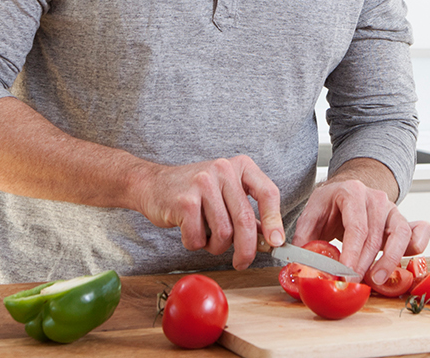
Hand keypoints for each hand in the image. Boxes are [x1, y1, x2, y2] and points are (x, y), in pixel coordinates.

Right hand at [135, 155, 283, 269]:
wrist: (152, 184)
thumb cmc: (194, 193)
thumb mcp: (226, 194)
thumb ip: (246, 214)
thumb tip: (270, 241)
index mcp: (241, 166)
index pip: (268, 193)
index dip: (275, 221)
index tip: (277, 243)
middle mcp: (223, 170)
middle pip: (245, 220)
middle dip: (246, 249)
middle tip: (242, 262)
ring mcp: (203, 183)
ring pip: (223, 234)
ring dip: (215, 246)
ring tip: (207, 237)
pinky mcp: (184, 201)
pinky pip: (199, 238)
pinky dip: (196, 243)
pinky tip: (190, 232)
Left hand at [292, 178, 429, 282]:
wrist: (348, 190)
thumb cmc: (330, 204)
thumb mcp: (311, 213)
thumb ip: (303, 237)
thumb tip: (296, 265)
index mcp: (352, 193)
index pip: (356, 227)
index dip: (352, 254)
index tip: (345, 274)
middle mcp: (376, 199)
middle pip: (375, 237)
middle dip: (364, 265)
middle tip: (353, 284)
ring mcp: (392, 209)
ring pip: (400, 235)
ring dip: (390, 261)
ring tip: (376, 281)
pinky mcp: (402, 220)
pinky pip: (418, 232)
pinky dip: (417, 246)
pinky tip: (405, 263)